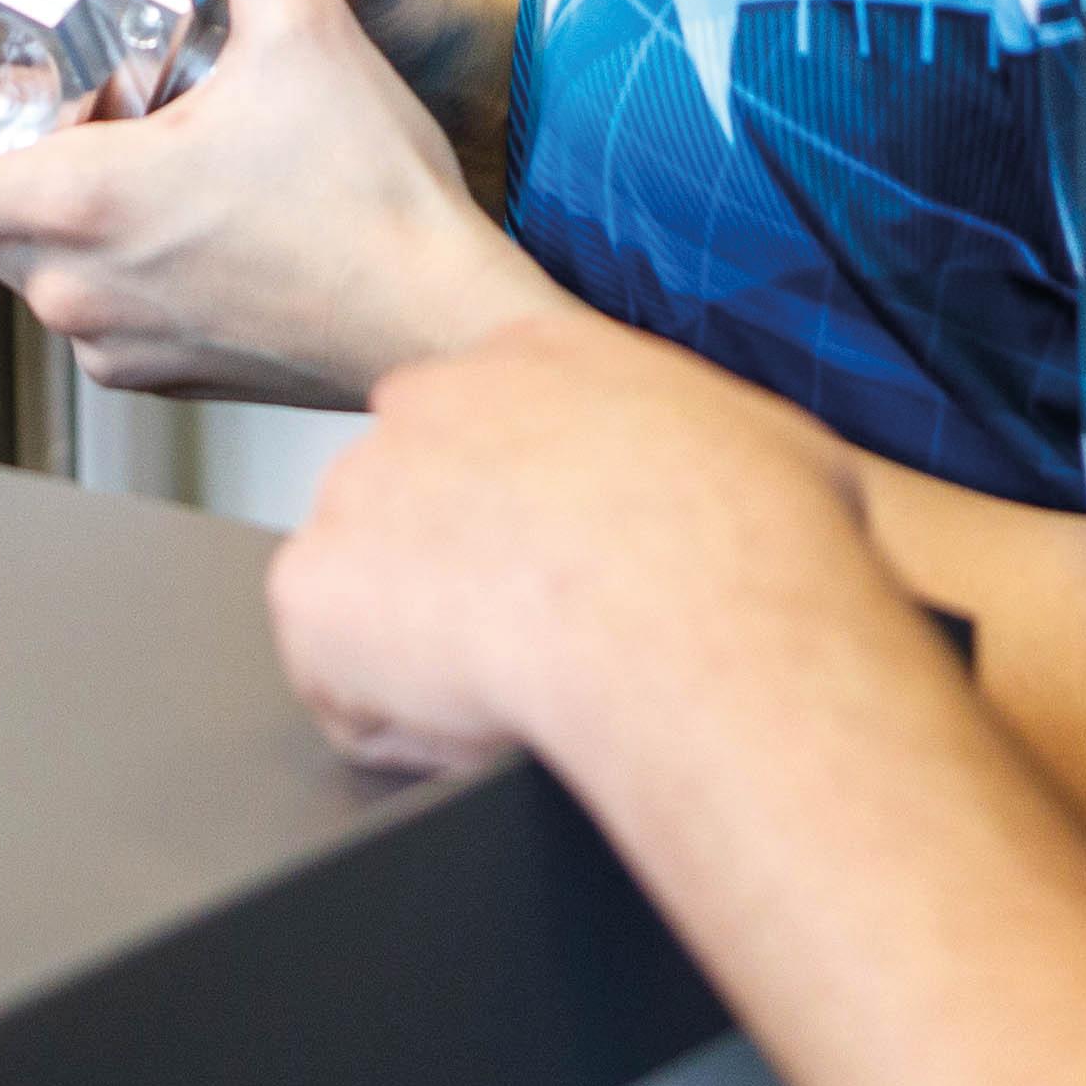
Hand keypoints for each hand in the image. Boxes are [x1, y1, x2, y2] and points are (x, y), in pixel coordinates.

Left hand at [0, 0, 563, 409]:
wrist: (441, 328)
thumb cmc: (375, 207)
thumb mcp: (305, 23)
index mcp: (79, 204)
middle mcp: (77, 288)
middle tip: (5, 96)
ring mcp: (117, 341)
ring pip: (30, 268)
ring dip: (41, 205)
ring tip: (100, 136)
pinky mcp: (162, 372)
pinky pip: (93, 306)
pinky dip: (102, 254)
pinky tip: (169, 202)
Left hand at [270, 311, 894, 779]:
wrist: (690, 607)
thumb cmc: (757, 539)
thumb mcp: (774, 446)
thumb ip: (721, 446)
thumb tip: (752, 485)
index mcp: (535, 358)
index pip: (491, 426)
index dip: (522, 520)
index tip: (564, 576)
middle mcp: (426, 402)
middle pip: (414, 503)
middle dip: (459, 578)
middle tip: (539, 648)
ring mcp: (357, 489)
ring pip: (371, 595)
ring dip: (426, 653)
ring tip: (520, 695)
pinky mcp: (311, 587)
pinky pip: (340, 687)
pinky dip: (396, 726)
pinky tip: (476, 727)